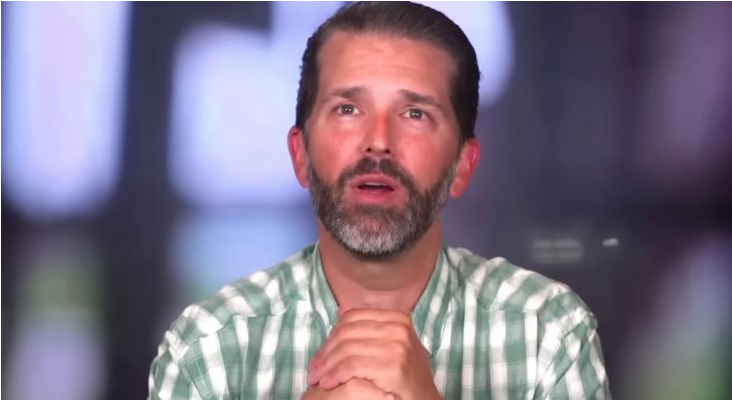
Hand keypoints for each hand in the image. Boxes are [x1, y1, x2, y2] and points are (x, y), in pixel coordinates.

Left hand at [307, 309, 440, 399]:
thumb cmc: (406, 377)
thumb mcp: (391, 346)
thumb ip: (368, 328)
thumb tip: (340, 310)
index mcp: (397, 318)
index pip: (352, 318)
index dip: (331, 336)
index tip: (320, 355)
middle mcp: (399, 327)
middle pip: (347, 333)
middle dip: (325, 353)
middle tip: (313, 370)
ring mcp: (397, 346)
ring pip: (347, 349)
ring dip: (327, 366)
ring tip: (317, 378)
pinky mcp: (393, 365)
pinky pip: (352, 366)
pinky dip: (336, 375)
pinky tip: (328, 383)